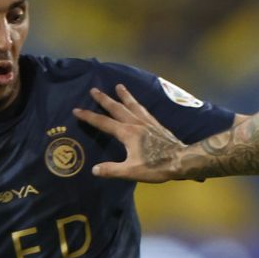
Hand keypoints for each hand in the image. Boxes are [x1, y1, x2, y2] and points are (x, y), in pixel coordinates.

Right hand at [73, 85, 191, 181]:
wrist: (181, 160)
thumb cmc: (156, 166)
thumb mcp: (131, 171)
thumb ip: (112, 170)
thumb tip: (94, 170)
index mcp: (127, 133)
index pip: (103, 123)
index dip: (89, 117)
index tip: (77, 110)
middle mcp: (136, 123)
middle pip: (117, 108)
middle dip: (104, 99)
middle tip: (94, 89)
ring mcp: (147, 122)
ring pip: (133, 105)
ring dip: (124, 95)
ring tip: (119, 86)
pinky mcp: (157, 124)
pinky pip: (144, 109)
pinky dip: (138, 103)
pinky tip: (138, 103)